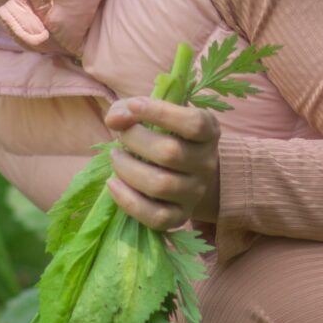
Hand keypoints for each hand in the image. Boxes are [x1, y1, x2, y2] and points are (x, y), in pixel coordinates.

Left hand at [103, 96, 219, 232]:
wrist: (186, 175)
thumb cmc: (166, 136)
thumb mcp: (157, 115)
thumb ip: (131, 109)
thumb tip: (114, 119)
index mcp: (209, 132)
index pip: (193, 123)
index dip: (161, 112)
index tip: (133, 105)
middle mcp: (207, 163)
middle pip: (170, 153)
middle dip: (135, 140)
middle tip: (120, 135)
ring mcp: (195, 192)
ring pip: (160, 185)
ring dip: (127, 169)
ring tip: (116, 158)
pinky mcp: (181, 216)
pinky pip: (156, 216)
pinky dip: (128, 200)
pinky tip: (113, 184)